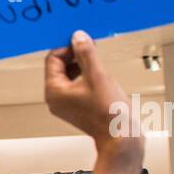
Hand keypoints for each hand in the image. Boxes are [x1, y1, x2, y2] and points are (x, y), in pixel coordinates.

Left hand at [44, 30, 143, 173]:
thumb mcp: (97, 75)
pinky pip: (78, 85)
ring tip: (98, 59)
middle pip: (60, 67)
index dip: (68, 47)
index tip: (84, 42)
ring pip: (70, 75)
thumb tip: (77, 37)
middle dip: (75, 55)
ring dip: (82, 64)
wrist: (121, 137)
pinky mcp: (78, 107)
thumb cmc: (108, 112)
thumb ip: (86, 54)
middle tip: (92, 47)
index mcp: (54, 91)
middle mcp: (56, 99)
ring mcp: (66, 104)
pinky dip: (87, 75)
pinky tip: (101, 73)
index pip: (53, 59)